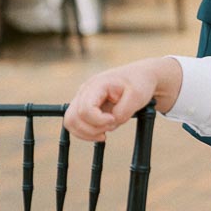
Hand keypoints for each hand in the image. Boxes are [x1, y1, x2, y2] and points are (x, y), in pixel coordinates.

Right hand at [64, 57, 182, 141]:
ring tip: (105, 132)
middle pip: (73, 118)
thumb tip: (110, 122)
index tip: (114, 119)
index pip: (86, 109)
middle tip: (111, 126)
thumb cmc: (139, 83)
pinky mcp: (84, 106)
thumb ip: (123, 111)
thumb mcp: (137, 96)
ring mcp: (82, 98)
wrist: (140, 77)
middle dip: (92, 129)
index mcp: (97, 84)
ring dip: (88, 132)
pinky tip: (101, 132)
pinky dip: (86, 132)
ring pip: (71, 122)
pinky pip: (75, 124)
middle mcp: (85, 90)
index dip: (99, 120)